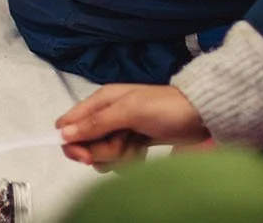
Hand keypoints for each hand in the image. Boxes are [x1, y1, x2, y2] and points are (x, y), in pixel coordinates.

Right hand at [56, 84, 209, 167]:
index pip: (69, 125)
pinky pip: (119, 161)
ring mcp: (120, 131)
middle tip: (124, 142)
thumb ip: (97, 122)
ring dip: (120, 157)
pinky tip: (144, 151)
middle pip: (86, 145)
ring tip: (138, 144)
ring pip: (103, 156)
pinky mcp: (132, 144)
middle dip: (104, 151)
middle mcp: (107, 115)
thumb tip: (63, 133)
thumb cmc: (165, 107)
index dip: (73, 143)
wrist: (199, 115)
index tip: (87, 156)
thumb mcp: (129, 111)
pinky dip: (131, 160)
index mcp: (101, 100)